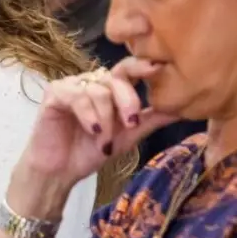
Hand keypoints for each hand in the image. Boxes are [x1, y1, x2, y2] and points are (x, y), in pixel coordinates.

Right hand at [17, 57, 178, 188]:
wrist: (60, 171)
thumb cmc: (90, 152)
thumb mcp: (127, 136)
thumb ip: (150, 120)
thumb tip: (182, 109)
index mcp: (110, 88)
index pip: (128, 69)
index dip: (142, 66)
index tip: (158, 68)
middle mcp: (91, 82)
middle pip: (116, 78)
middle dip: (127, 101)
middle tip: (131, 123)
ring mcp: (71, 85)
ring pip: (99, 91)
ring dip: (106, 119)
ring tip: (103, 141)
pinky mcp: (54, 93)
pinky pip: (77, 96)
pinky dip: (88, 115)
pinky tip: (92, 130)